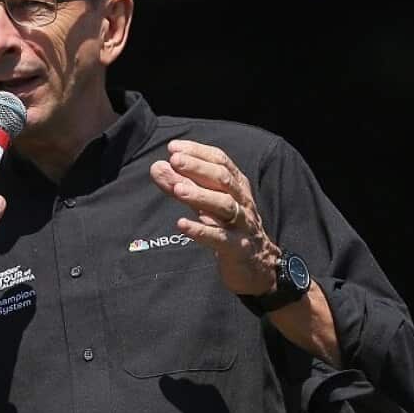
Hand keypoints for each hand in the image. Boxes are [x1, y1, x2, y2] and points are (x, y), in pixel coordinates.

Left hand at [150, 140, 277, 295]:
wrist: (256, 265)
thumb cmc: (227, 227)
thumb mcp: (205, 204)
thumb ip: (182, 185)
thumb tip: (157, 167)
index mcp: (237, 186)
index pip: (220, 162)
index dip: (198, 152)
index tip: (174, 147)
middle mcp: (242, 201)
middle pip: (223, 179)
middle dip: (198, 168)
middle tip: (174, 160)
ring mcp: (242, 225)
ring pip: (224, 205)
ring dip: (200, 195)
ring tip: (177, 189)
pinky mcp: (237, 247)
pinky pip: (220, 237)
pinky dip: (201, 230)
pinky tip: (181, 224)